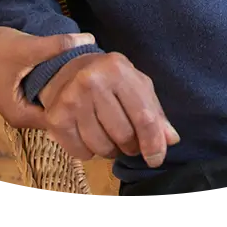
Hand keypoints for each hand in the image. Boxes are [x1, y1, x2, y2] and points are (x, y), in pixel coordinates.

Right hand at [0, 20, 95, 128]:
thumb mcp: (28, 47)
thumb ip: (58, 45)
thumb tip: (89, 40)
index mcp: (22, 116)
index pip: (61, 118)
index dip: (78, 102)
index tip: (94, 86)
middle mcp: (22, 117)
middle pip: (58, 111)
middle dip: (74, 95)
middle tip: (94, 77)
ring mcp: (20, 105)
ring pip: (51, 101)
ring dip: (65, 88)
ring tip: (85, 72)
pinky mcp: (20, 93)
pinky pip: (44, 93)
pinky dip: (54, 83)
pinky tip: (68, 69)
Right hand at [38, 51, 179, 167]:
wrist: (66, 68)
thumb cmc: (109, 78)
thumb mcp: (136, 85)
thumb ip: (155, 112)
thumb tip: (170, 139)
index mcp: (118, 70)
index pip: (143, 116)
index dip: (153, 142)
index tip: (156, 158)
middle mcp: (92, 81)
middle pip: (124, 135)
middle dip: (131, 145)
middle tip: (128, 138)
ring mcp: (71, 99)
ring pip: (102, 147)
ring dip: (110, 149)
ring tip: (108, 133)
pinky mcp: (56, 118)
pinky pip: (81, 152)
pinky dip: (89, 151)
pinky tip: (89, 134)